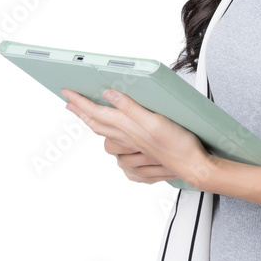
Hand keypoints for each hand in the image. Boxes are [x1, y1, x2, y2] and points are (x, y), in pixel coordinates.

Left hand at [61, 88, 214, 188]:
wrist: (194, 167)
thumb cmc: (179, 145)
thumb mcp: (155, 120)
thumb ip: (130, 107)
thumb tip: (109, 94)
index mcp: (128, 128)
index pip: (97, 112)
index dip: (80, 102)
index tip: (67, 92)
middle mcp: (127, 140)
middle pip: (97, 125)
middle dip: (82, 112)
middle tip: (70, 102)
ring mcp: (133, 151)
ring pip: (106, 138)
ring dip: (95, 126)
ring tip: (90, 115)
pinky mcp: (141, 159)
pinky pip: (119, 151)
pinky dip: (113, 142)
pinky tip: (116, 139)